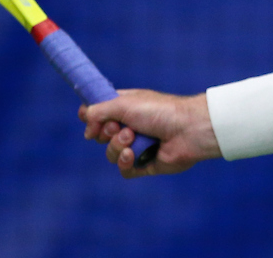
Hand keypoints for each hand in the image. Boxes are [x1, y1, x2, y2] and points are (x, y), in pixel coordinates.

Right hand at [79, 90, 220, 177]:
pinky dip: (125, 162)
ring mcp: (137, 146)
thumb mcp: (124, 103)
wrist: (188, 129)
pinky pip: (124, 169)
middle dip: (105, 133)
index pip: (99, 113)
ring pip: (111, 153)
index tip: (89, 119)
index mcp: (126, 107)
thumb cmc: (159, 111)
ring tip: (132, 138)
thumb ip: (99, 111)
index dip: (91, 118)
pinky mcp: (144, 164)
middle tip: (118, 127)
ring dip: (117, 146)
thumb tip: (85, 123)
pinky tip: (133, 155)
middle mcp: (130, 125)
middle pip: (101, 135)